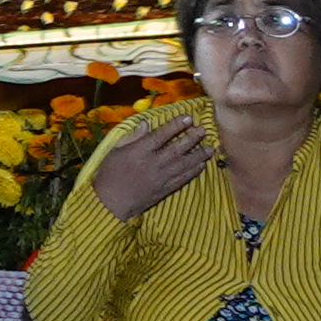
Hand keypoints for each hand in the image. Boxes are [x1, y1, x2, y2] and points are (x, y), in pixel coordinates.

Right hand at [93, 106, 214, 219]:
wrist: (111, 202)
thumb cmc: (109, 174)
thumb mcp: (114, 151)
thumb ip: (132, 137)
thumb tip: (146, 123)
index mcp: (139, 151)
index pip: (161, 135)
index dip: (175, 126)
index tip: (188, 118)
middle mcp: (154, 163)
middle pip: (177, 148)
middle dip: (192, 138)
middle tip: (204, 130)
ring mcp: (162, 177)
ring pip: (184, 164)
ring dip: (199, 155)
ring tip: (211, 148)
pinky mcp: (166, 189)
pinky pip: (183, 178)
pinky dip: (194, 171)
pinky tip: (201, 165)